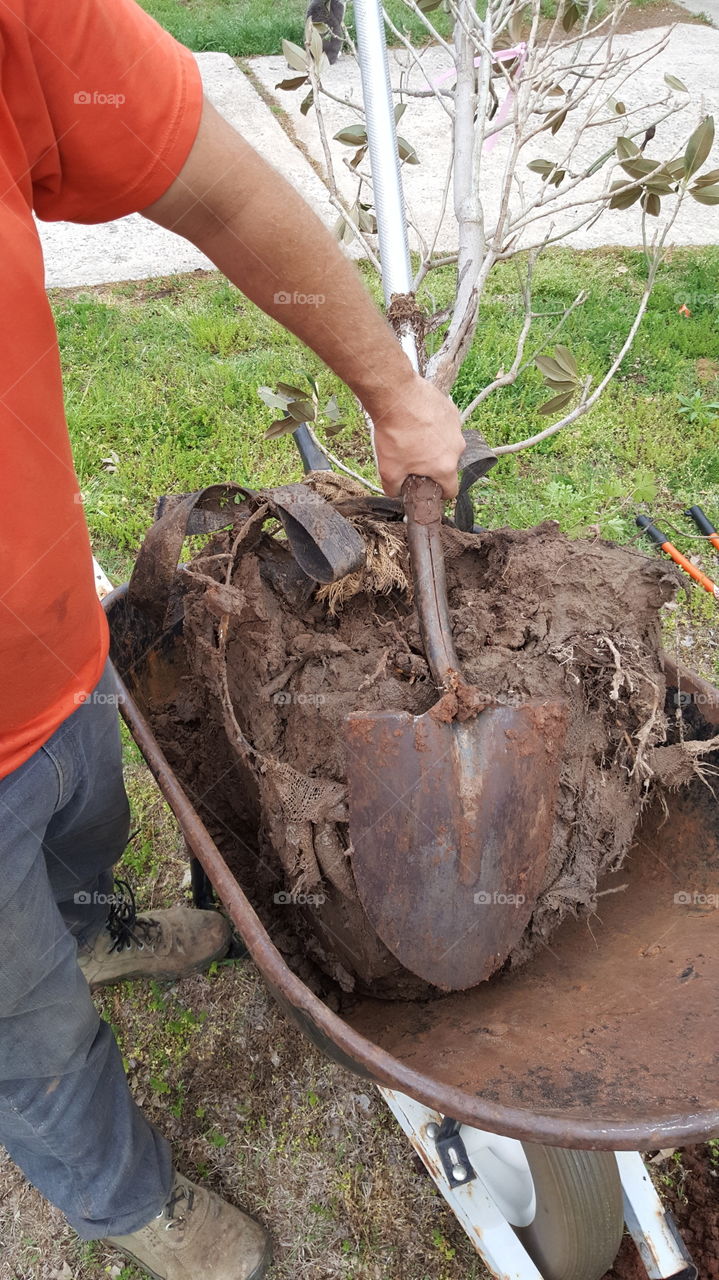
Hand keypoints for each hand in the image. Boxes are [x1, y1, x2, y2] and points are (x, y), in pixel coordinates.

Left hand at [369, 373, 464, 498]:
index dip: (440, 494)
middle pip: (447, 464)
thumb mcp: (388, 470)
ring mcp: (456, 427)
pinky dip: (433, 425)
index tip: (430, 489)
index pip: (452, 490)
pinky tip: (417, 420)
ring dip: (433, 444)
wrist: (397, 396)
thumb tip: (396, 492)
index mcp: (445, 467)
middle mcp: (457, 448)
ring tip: (412, 435)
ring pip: (446, 443)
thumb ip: (393, 488)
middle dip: (432, 465)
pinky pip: (444, 425)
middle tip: (412, 457)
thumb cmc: (395, 434)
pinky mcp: (451, 410)